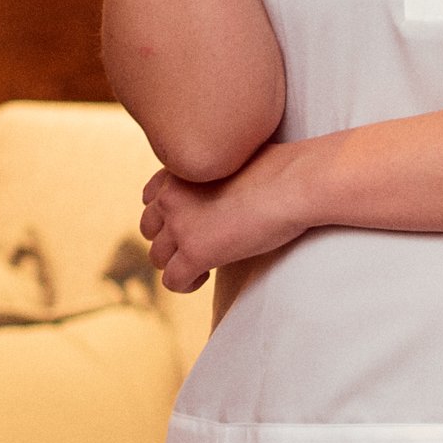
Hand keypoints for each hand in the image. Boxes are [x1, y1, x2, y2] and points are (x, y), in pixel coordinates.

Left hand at [140, 144, 308, 291]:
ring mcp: (180, 226)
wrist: (293, 184)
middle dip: (171, 241)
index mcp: (179, 172)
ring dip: (177, 263)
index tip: (194, 222)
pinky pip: (172, 280)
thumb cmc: (282, 169)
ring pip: (157, 257)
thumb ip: (215, 174)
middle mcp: (170, 197)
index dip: (169, 215)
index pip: (151, 197)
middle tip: (200, 245)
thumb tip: (228, 191)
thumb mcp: (235, 159)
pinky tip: (206, 277)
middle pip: (149, 229)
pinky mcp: (195, 252)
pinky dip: (186, 283)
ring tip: (204, 265)